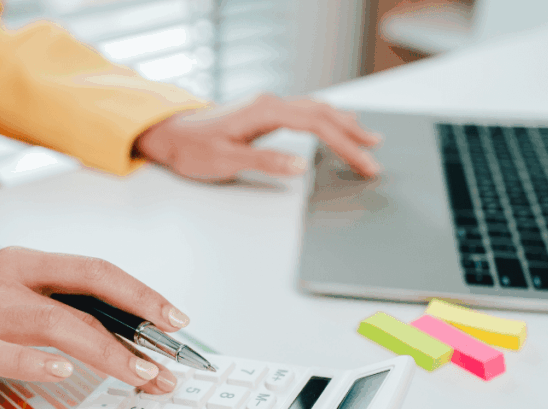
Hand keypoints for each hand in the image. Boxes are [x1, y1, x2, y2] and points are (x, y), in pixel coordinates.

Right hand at [0, 248, 186, 408]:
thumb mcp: (19, 309)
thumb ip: (66, 315)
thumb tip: (133, 338)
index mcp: (26, 265)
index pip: (96, 271)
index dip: (140, 293)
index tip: (175, 319)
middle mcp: (5, 279)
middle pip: (85, 291)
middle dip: (137, 318)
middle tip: (170, 349)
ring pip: (55, 323)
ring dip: (106, 352)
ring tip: (139, 373)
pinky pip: (1, 351)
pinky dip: (34, 361)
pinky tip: (62, 370)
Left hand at [135, 93, 381, 181]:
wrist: (170, 135)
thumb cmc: (193, 150)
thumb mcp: (227, 161)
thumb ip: (266, 162)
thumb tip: (302, 166)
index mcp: (265, 111)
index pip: (318, 126)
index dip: (345, 145)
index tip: (364, 163)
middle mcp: (269, 102)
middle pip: (323, 115)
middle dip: (352, 136)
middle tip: (376, 156)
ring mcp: (267, 106)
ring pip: (316, 110)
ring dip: (343, 124)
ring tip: (369, 137)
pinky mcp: (264, 113)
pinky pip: (304, 112)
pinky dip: (326, 120)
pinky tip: (336, 124)